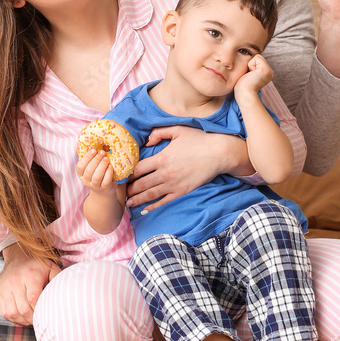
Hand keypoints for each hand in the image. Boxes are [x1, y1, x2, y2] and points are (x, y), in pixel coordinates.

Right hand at [0, 243, 59, 325]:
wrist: (18, 255)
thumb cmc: (38, 265)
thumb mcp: (51, 268)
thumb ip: (57, 280)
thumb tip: (63, 295)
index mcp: (30, 275)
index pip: (33, 299)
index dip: (39, 310)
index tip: (46, 314)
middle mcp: (16, 281)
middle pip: (23, 309)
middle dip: (33, 318)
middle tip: (40, 319)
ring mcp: (5, 288)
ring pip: (12, 313)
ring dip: (23, 321)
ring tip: (31, 320)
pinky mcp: (0, 293)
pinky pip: (4, 312)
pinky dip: (14, 318)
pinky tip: (22, 317)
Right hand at [76, 149, 117, 194]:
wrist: (103, 191)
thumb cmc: (97, 174)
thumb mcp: (93, 166)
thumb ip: (93, 158)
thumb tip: (101, 143)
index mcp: (81, 174)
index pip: (80, 166)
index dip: (87, 157)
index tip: (94, 150)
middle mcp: (86, 181)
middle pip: (89, 170)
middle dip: (96, 159)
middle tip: (102, 152)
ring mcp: (95, 186)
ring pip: (97, 176)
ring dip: (102, 165)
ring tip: (107, 158)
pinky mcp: (104, 188)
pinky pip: (106, 181)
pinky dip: (108, 173)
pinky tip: (111, 167)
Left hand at [127, 126, 244, 210]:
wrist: (218, 153)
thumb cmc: (198, 139)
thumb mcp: (177, 130)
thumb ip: (158, 133)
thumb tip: (146, 141)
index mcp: (161, 158)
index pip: (138, 169)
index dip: (128, 173)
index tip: (121, 176)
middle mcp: (165, 173)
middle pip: (141, 184)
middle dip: (130, 189)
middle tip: (120, 192)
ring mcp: (173, 184)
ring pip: (150, 195)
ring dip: (137, 200)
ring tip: (128, 203)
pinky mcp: (182, 191)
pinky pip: (164, 201)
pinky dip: (153, 206)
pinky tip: (145, 210)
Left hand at [234, 54, 273, 101]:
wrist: (244, 94)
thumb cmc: (242, 86)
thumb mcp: (249, 74)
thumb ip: (252, 67)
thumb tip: (248, 58)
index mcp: (266, 73)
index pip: (257, 59)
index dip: (250, 65)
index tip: (249, 76)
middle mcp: (270, 72)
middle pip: (258, 57)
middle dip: (250, 64)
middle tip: (249, 75)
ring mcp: (269, 71)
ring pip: (257, 56)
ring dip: (250, 64)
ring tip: (250, 75)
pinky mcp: (265, 69)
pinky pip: (256, 58)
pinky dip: (250, 65)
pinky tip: (251, 74)